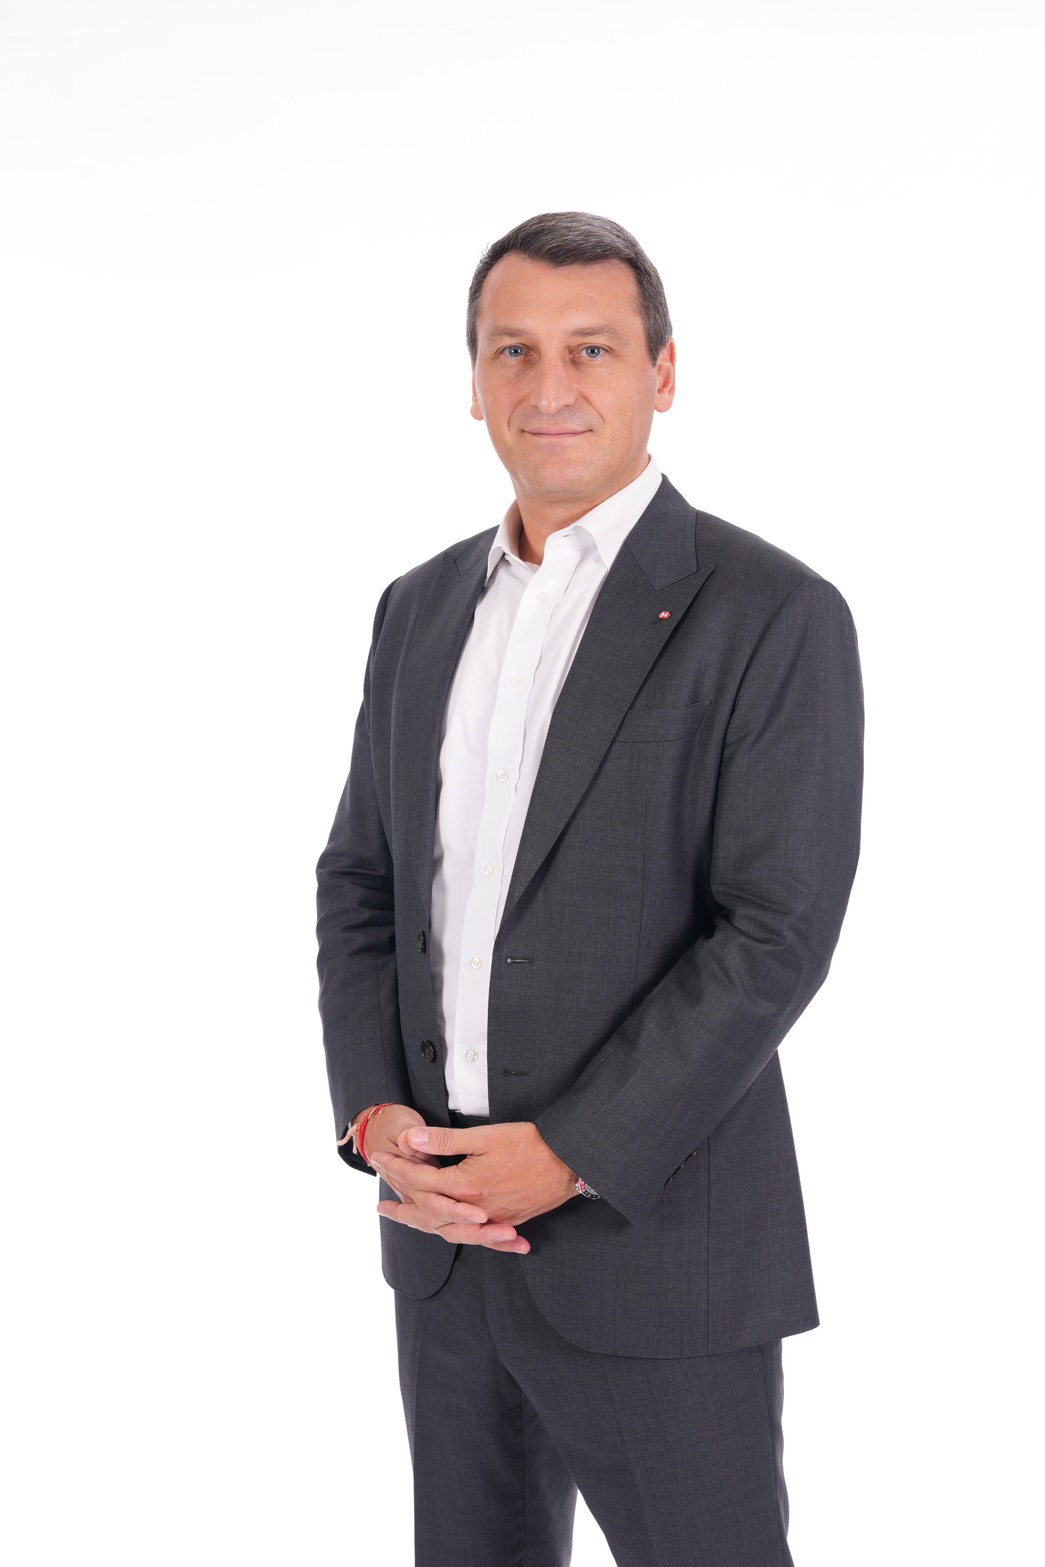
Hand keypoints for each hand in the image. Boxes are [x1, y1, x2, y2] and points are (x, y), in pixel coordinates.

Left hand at [375, 1122, 575, 1239]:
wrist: (571, 1164)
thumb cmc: (531, 1144)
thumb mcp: (486, 1136)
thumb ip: (446, 1139)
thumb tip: (411, 1138)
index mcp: (465, 1186)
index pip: (421, 1179)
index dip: (397, 1167)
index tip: (378, 1158)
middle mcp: (474, 1209)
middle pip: (428, 1213)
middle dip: (402, 1205)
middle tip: (380, 1206)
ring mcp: (492, 1220)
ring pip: (449, 1229)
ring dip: (423, 1224)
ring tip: (406, 1221)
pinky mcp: (508, 1222)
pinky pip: (473, 1235)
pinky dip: (456, 1233)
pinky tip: (449, 1230)